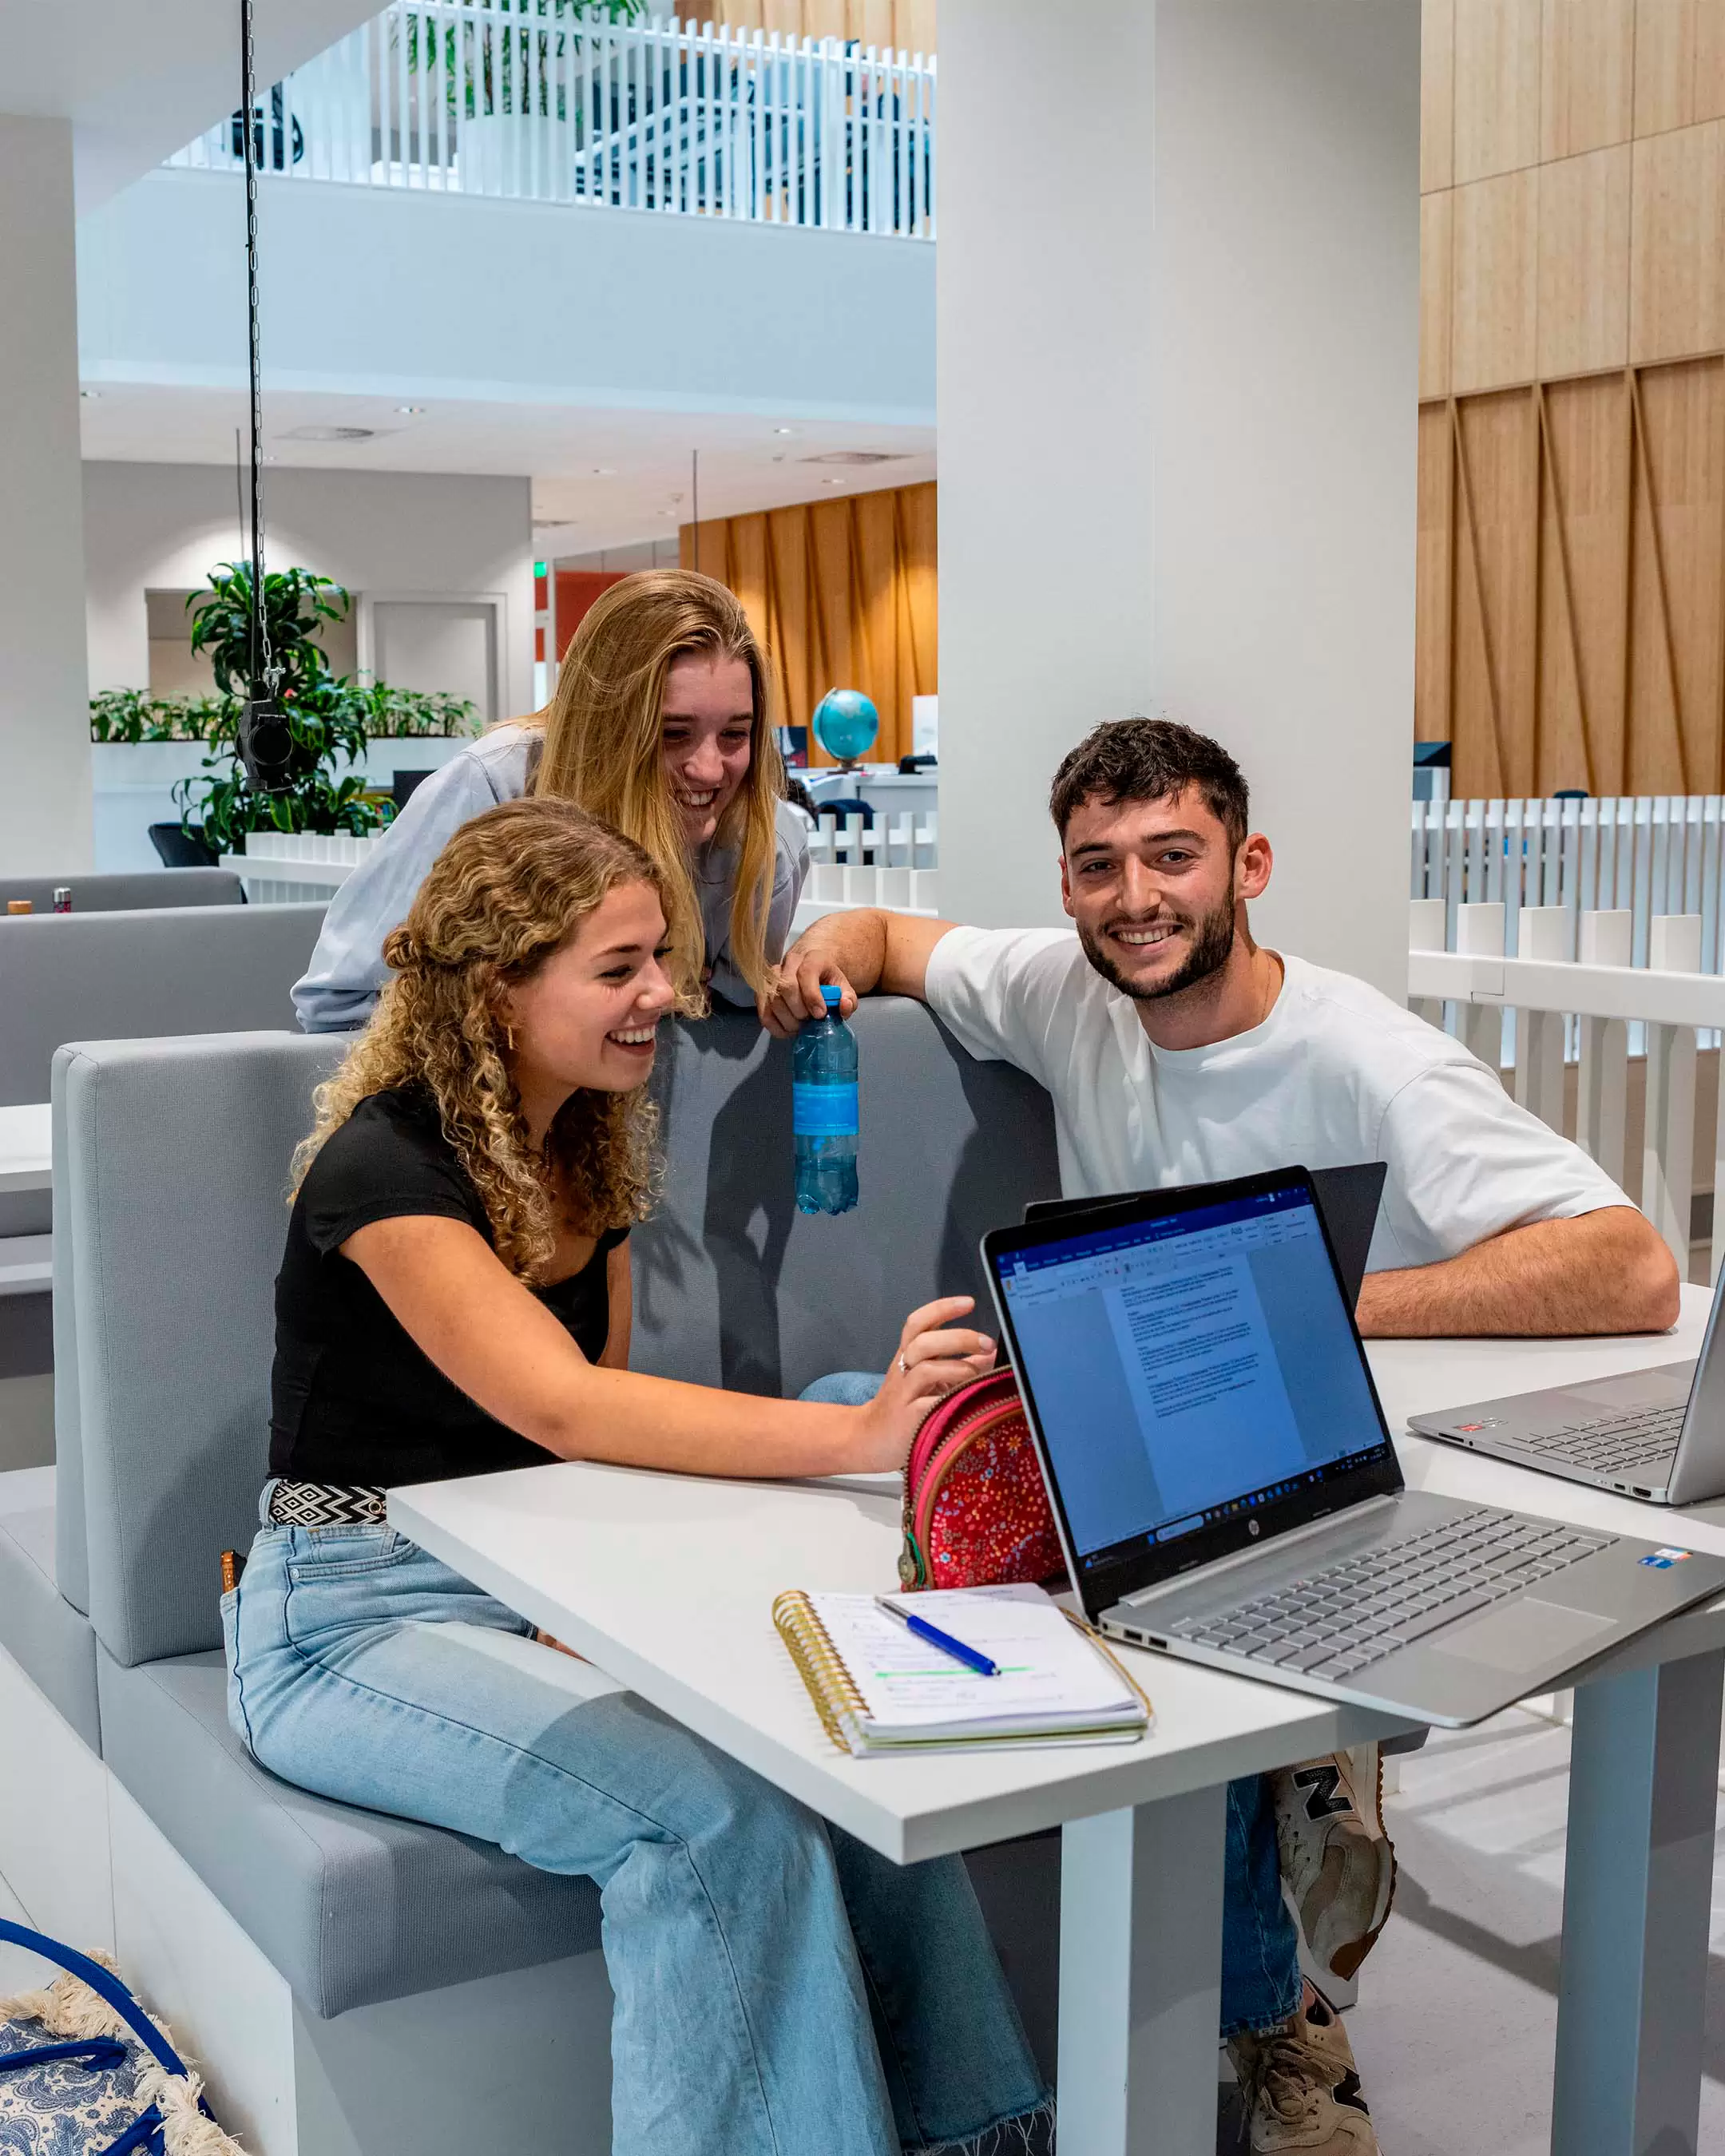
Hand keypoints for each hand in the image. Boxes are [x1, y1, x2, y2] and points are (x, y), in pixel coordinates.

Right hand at [759, 947, 856, 1038]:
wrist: (811, 971)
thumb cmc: (827, 981)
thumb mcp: (843, 988)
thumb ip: (849, 998)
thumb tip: (845, 1006)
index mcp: (813, 958)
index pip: (807, 972)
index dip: (812, 996)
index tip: (820, 1014)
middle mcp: (790, 962)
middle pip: (786, 987)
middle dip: (799, 1011)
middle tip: (810, 1021)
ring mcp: (773, 976)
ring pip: (773, 1000)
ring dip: (788, 1020)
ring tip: (801, 1026)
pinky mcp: (762, 990)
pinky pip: (763, 1011)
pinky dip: (775, 1026)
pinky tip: (788, 1030)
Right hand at [851, 1297, 996, 1471]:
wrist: (871, 1439)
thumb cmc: (906, 1406)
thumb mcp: (930, 1380)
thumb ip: (958, 1365)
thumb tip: (991, 1353)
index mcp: (908, 1356)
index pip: (919, 1323)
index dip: (942, 1308)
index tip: (969, 1302)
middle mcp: (903, 1370)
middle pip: (924, 1341)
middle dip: (959, 1337)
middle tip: (986, 1343)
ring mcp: (903, 1394)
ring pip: (926, 1369)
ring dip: (957, 1368)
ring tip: (975, 1375)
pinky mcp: (908, 1419)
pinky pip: (928, 1404)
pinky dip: (949, 1400)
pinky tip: (964, 1401)